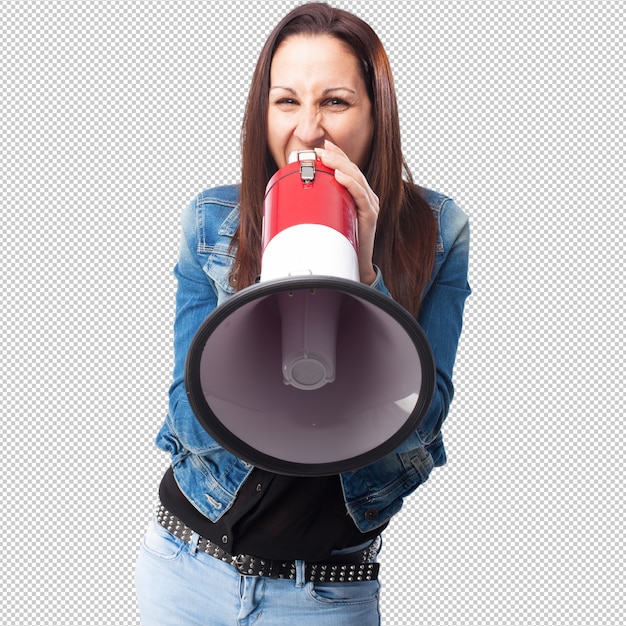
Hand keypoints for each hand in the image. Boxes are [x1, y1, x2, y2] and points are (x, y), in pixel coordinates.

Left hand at [314, 140, 378, 283]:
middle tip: (318, 151)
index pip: (347, 169)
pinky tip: (340, 176)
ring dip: (340, 165)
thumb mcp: (326, 222)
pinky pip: (361, 196)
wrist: (354, 268)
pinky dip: (351, 185)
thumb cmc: (341, 245)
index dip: (336, 155)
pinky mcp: (370, 217)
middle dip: (335, 157)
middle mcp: (365, 197)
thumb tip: (286, 204)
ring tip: (325, 159)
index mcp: (356, 195)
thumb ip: (315, 211)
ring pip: (356, 179)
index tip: (321, 147)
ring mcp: (369, 206)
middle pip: (351, 170)